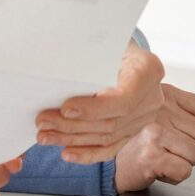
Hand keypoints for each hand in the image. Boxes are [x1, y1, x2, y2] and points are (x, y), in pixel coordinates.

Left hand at [35, 43, 164, 163]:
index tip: (65, 108)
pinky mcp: (132, 130)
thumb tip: (57, 71)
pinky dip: (87, 152)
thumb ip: (89, 58)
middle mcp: (151, 97)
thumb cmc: (109, 43)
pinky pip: (110, 147)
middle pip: (111, 121)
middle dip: (73, 125)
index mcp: (148, 70)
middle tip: (43, 121)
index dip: (94, 108)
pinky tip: (67, 152)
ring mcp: (144, 117)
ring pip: (107, 136)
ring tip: (45, 135)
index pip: (123, 98)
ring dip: (73, 139)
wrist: (122, 50)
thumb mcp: (102, 43)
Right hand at [114, 83, 194, 190]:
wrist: (114, 161)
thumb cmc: (141, 137)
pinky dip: (174, 175)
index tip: (183, 130)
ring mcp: (155, 132)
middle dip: (191, 147)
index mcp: (166, 95)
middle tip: (169, 146)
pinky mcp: (152, 155)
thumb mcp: (170, 115)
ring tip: (164, 155)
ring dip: (182, 162)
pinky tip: (160, 167)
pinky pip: (184, 170)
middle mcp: (159, 110)